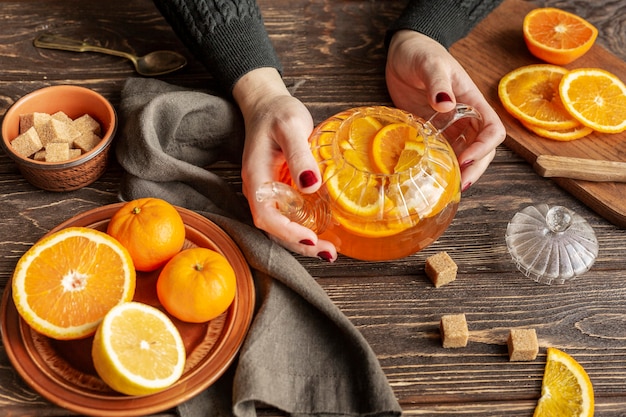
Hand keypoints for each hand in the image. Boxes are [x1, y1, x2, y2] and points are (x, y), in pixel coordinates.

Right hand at [233, 68, 336, 261]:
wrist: (267, 104)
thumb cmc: (278, 113)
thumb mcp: (291, 127)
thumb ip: (299, 155)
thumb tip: (311, 186)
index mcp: (256, 177)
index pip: (266, 215)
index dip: (287, 231)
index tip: (312, 238)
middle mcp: (257, 189)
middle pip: (273, 228)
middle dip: (299, 244)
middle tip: (328, 253)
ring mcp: (266, 191)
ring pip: (279, 225)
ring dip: (301, 240)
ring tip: (328, 250)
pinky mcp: (276, 190)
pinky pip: (286, 215)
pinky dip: (302, 227)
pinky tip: (321, 231)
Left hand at [386, 30, 505, 190]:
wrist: (402, 53)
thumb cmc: (420, 52)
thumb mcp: (430, 64)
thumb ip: (438, 83)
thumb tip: (446, 104)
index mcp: (473, 102)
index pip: (492, 130)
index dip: (484, 148)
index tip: (465, 159)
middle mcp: (465, 118)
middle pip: (482, 150)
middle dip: (474, 169)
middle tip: (459, 185)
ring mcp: (448, 127)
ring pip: (463, 156)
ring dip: (459, 172)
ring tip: (447, 188)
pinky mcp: (431, 132)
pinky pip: (442, 153)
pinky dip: (440, 166)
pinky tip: (431, 178)